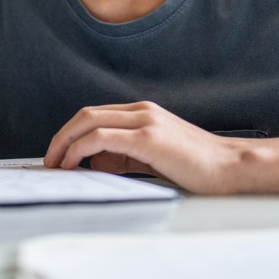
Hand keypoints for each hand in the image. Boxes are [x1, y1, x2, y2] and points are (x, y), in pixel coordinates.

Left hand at [43, 101, 242, 193]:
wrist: (230, 167)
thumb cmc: (196, 166)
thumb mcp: (152, 158)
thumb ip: (123, 157)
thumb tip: (92, 162)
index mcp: (143, 112)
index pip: (95, 115)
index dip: (70, 133)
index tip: (57, 155)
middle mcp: (141, 110)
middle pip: (86, 114)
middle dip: (60, 137)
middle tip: (48, 160)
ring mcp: (145, 121)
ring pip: (89, 121)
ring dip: (64, 143)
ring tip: (55, 165)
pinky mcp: (148, 138)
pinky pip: (101, 137)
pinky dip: (79, 149)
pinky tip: (73, 164)